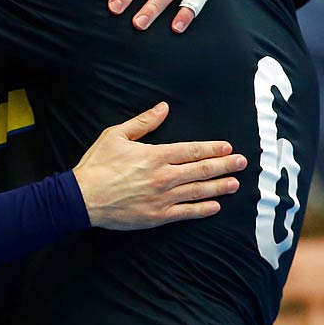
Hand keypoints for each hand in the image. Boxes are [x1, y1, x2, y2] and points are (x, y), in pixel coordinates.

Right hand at [71, 102, 245, 229]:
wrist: (81, 197)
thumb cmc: (96, 165)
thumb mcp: (115, 135)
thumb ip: (142, 122)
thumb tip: (163, 108)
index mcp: (155, 155)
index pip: (193, 150)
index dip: (213, 148)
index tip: (228, 147)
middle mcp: (164, 176)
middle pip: (202, 170)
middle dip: (225, 166)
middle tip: (242, 164)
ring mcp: (162, 198)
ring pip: (198, 191)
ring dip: (219, 187)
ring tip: (235, 184)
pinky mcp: (157, 216)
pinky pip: (186, 212)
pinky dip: (202, 209)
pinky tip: (215, 206)